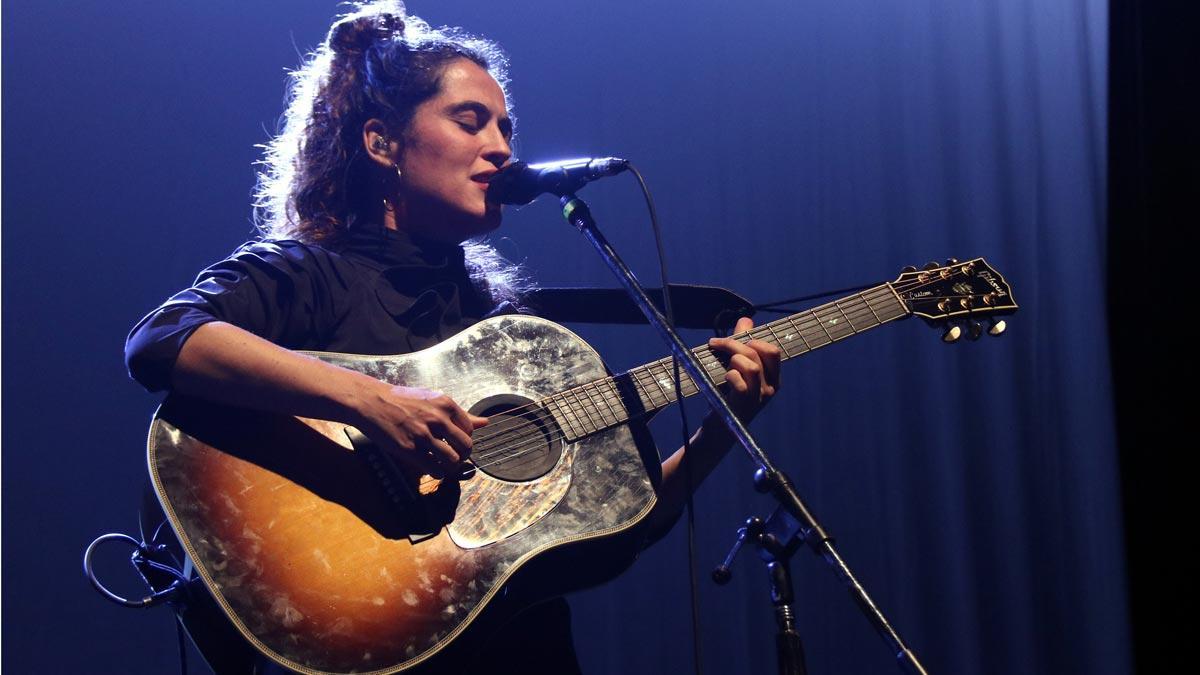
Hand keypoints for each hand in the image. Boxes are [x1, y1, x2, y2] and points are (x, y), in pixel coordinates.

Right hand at [351, 383, 487, 475]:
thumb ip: (460, 414)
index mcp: (446, 404)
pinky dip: (437, 473)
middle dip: (463, 456)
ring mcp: (424, 435)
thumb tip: (485, 422)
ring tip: (444, 465)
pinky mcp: (410, 449)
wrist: (372, 402)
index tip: (457, 443)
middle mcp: (438, 419)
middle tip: (455, 457)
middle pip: (466, 446)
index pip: (470, 430)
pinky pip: (434, 469)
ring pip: (453, 460)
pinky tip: (432, 468)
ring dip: (451, 467)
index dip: (464, 439)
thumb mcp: (433, 400)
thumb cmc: (402, 401)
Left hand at [707, 317, 781, 421]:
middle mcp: (770, 388)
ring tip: (722, 366)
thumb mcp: (736, 368)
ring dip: (731, 359)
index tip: (734, 339)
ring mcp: (758, 398)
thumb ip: (742, 343)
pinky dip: (729, 376)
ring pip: (750, 366)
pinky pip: (740, 383)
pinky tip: (723, 379)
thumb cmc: (728, 396)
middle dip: (733, 344)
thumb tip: (746, 320)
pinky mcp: (744, 406)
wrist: (719, 428)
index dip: (754, 339)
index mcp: (772, 378)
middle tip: (715, 344)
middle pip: (757, 353)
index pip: (773, 351)